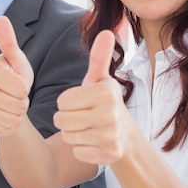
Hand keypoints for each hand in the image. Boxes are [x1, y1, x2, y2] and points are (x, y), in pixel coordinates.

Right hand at [0, 16, 33, 136]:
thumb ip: (9, 43)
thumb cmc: (15, 79)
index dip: (26, 89)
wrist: (8, 103)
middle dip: (23, 104)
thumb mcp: (18, 61)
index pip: (20, 88)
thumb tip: (1, 18)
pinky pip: (2, 130)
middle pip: (17, 105)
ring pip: (11, 119)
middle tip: (18, 99)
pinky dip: (9, 127)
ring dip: (18, 116)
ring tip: (13, 108)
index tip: (20, 85)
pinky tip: (6, 118)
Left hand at [53, 30, 132, 164]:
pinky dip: (80, 149)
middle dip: (66, 119)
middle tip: (81, 117)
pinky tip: (93, 142)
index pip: (62, 101)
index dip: (66, 103)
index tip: (80, 102)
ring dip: (72, 134)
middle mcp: (111, 114)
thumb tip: (108, 32)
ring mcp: (111, 136)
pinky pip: (76, 152)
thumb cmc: (104, 102)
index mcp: (106, 93)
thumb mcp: (100, 79)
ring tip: (87, 128)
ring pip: (68, 137)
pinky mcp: (109, 155)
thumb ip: (99, 57)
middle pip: (62, 120)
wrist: (125, 135)